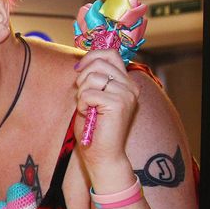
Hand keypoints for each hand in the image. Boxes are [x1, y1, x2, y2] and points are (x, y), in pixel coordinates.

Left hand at [73, 49, 137, 187]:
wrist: (102, 154)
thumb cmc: (94, 128)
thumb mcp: (93, 97)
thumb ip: (93, 79)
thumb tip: (82, 62)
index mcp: (126, 82)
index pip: (111, 54)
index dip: (91, 57)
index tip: (79, 70)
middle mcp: (130, 86)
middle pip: (100, 62)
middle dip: (83, 77)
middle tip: (82, 95)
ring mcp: (127, 94)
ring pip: (93, 77)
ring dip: (82, 92)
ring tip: (86, 107)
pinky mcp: (118, 104)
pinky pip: (89, 93)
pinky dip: (82, 103)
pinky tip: (88, 114)